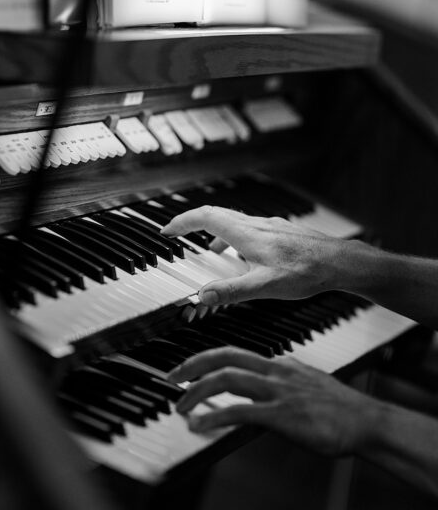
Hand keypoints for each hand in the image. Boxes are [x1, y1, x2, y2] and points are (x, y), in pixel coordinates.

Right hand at [160, 205, 345, 305]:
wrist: (341, 263)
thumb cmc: (306, 272)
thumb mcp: (264, 286)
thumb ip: (231, 291)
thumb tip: (202, 295)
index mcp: (246, 234)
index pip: (205, 218)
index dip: (182, 222)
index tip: (167, 231)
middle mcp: (256, 225)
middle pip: (216, 214)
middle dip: (193, 223)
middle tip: (179, 233)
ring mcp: (270, 226)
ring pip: (234, 221)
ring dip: (216, 232)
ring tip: (211, 251)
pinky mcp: (282, 232)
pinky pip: (250, 228)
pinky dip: (236, 237)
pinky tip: (246, 255)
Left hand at [168, 347, 377, 456]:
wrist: (369, 423)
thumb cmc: (340, 411)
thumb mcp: (304, 389)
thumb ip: (278, 388)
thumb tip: (255, 398)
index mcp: (279, 365)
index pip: (233, 354)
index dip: (205, 360)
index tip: (185, 369)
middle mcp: (275, 372)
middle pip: (223, 357)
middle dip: (191, 366)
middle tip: (170, 379)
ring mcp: (278, 391)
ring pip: (226, 379)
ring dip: (196, 391)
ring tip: (180, 406)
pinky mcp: (283, 414)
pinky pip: (240, 411)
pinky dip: (214, 416)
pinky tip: (198, 425)